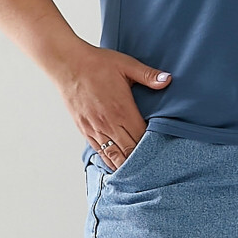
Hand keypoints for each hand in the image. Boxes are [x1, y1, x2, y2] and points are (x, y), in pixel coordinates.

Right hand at [52, 41, 171, 170]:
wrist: (69, 64)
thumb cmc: (98, 64)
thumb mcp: (127, 65)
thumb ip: (148, 75)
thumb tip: (168, 80)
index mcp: (122, 109)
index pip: (141, 137)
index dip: (152, 146)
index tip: (162, 149)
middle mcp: (109, 123)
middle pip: (129, 151)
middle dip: (141, 159)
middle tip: (154, 167)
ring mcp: (95, 128)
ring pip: (113, 155)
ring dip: (125, 164)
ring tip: (137, 174)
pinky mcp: (84, 129)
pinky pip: (98, 151)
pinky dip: (108, 160)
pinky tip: (116, 165)